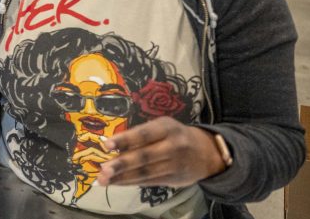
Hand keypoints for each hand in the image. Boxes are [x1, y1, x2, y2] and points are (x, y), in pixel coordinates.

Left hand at [98, 117, 226, 187]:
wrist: (207, 152)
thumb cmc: (175, 135)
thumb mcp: (162, 126)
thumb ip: (141, 134)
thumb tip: (113, 146)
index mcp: (166, 127)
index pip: (144, 134)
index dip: (125, 139)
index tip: (106, 145)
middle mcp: (173, 146)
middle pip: (144, 156)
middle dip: (122, 164)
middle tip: (102, 169)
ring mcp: (175, 164)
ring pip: (146, 172)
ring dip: (123, 177)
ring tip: (104, 180)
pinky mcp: (175, 179)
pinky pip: (150, 181)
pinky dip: (132, 182)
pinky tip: (117, 182)